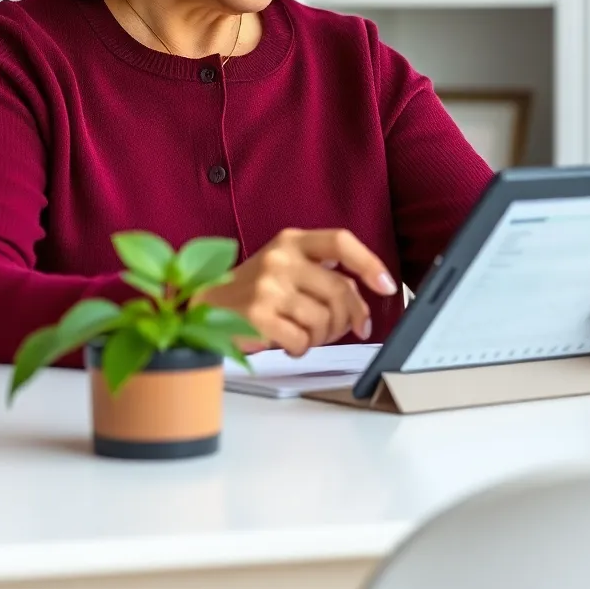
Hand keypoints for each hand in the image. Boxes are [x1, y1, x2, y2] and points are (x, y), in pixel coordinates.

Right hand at [196, 228, 397, 356]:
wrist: (202, 307)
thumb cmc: (252, 290)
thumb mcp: (286, 268)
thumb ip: (322, 276)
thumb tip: (360, 304)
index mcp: (291, 240)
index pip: (341, 241)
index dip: (369, 263)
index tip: (387, 286)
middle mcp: (280, 258)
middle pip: (340, 289)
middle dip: (349, 317)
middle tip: (343, 330)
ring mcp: (267, 286)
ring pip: (324, 320)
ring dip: (322, 336)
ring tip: (305, 335)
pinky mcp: (257, 316)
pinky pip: (302, 340)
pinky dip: (301, 348)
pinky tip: (288, 342)